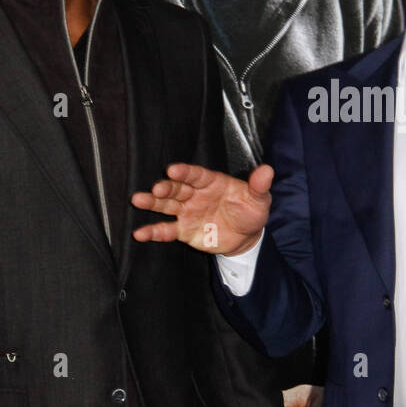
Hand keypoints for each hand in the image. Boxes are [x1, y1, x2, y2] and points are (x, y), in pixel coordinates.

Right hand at [131, 163, 272, 255]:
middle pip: (177, 188)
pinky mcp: (183, 230)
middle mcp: (195, 194)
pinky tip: (140, 233)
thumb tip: (267, 170)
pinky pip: (166, 230)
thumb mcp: (259, 199)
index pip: (196, 175)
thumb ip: (259, 186)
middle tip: (156, 188)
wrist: (246, 237)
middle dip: (166, 188)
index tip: (173, 169)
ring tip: (138, 200)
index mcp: (211, 182)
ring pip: (166, 205)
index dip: (185, 172)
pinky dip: (153, 231)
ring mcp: (187, 212)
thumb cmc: (250, 211)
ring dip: (152, 203)